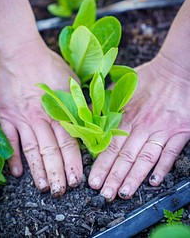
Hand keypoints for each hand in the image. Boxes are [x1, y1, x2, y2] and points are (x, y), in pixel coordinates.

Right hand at [0, 36, 82, 195]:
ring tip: (44, 187)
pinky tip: (16, 172)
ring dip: (38, 171)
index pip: (69, 142)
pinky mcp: (7, 117)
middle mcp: (41, 118)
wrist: (21, 53)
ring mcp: (23, 119)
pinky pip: (11, 140)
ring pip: (32, 150)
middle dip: (58, 173)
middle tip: (61, 191)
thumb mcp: (71, 81)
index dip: (74, 162)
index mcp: (59, 110)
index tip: (77, 180)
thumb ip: (81, 101)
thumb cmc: (48, 65)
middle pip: (51, 151)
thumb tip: (94, 116)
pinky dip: (14, 156)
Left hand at [88, 56, 189, 200]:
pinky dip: (162, 168)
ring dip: (134, 178)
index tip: (93, 181)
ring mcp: (162, 130)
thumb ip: (104, 103)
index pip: (111, 145)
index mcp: (128, 116)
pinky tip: (154, 181)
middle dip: (114, 177)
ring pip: (146, 158)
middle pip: (126, 156)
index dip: (102, 164)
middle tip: (104, 195)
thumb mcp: (121, 87)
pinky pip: (170, 153)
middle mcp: (144, 126)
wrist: (175, 71)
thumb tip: (86, 114)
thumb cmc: (148, 78)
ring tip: (123, 193)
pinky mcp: (180, 132)